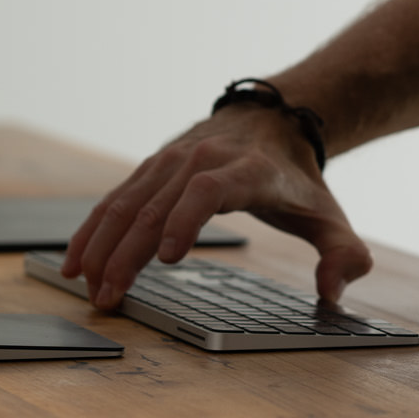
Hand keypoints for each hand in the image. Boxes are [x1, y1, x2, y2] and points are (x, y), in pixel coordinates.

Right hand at [62, 107, 373, 308]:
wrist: (276, 119)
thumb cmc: (298, 178)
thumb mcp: (330, 216)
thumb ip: (343, 254)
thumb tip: (334, 291)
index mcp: (246, 171)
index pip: (208, 190)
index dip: (186, 220)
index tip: (168, 258)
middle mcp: (201, 159)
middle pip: (156, 204)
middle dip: (128, 254)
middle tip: (110, 299)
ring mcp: (171, 159)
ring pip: (127, 201)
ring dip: (102, 245)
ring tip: (87, 288)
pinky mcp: (152, 166)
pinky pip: (115, 198)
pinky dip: (92, 229)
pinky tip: (75, 262)